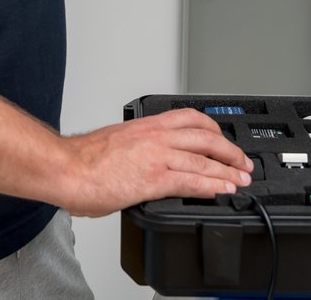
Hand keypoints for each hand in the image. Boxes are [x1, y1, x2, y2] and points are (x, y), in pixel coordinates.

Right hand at [55, 108, 254, 216]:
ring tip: (241, 180)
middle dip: (230, 151)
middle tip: (243, 162)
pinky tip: (222, 191)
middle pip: (207, 137)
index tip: (224, 140)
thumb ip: (137, 148)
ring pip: (204, 160)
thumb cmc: (83, 159)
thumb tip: (143, 161)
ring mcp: (157, 156)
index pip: (191, 119)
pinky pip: (192, 181)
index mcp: (148, 126)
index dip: (214, 130)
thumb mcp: (117, 142)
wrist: (66, 168)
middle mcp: (156, 136)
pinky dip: (212, 186)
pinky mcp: (154, 179)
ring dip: (228, 171)